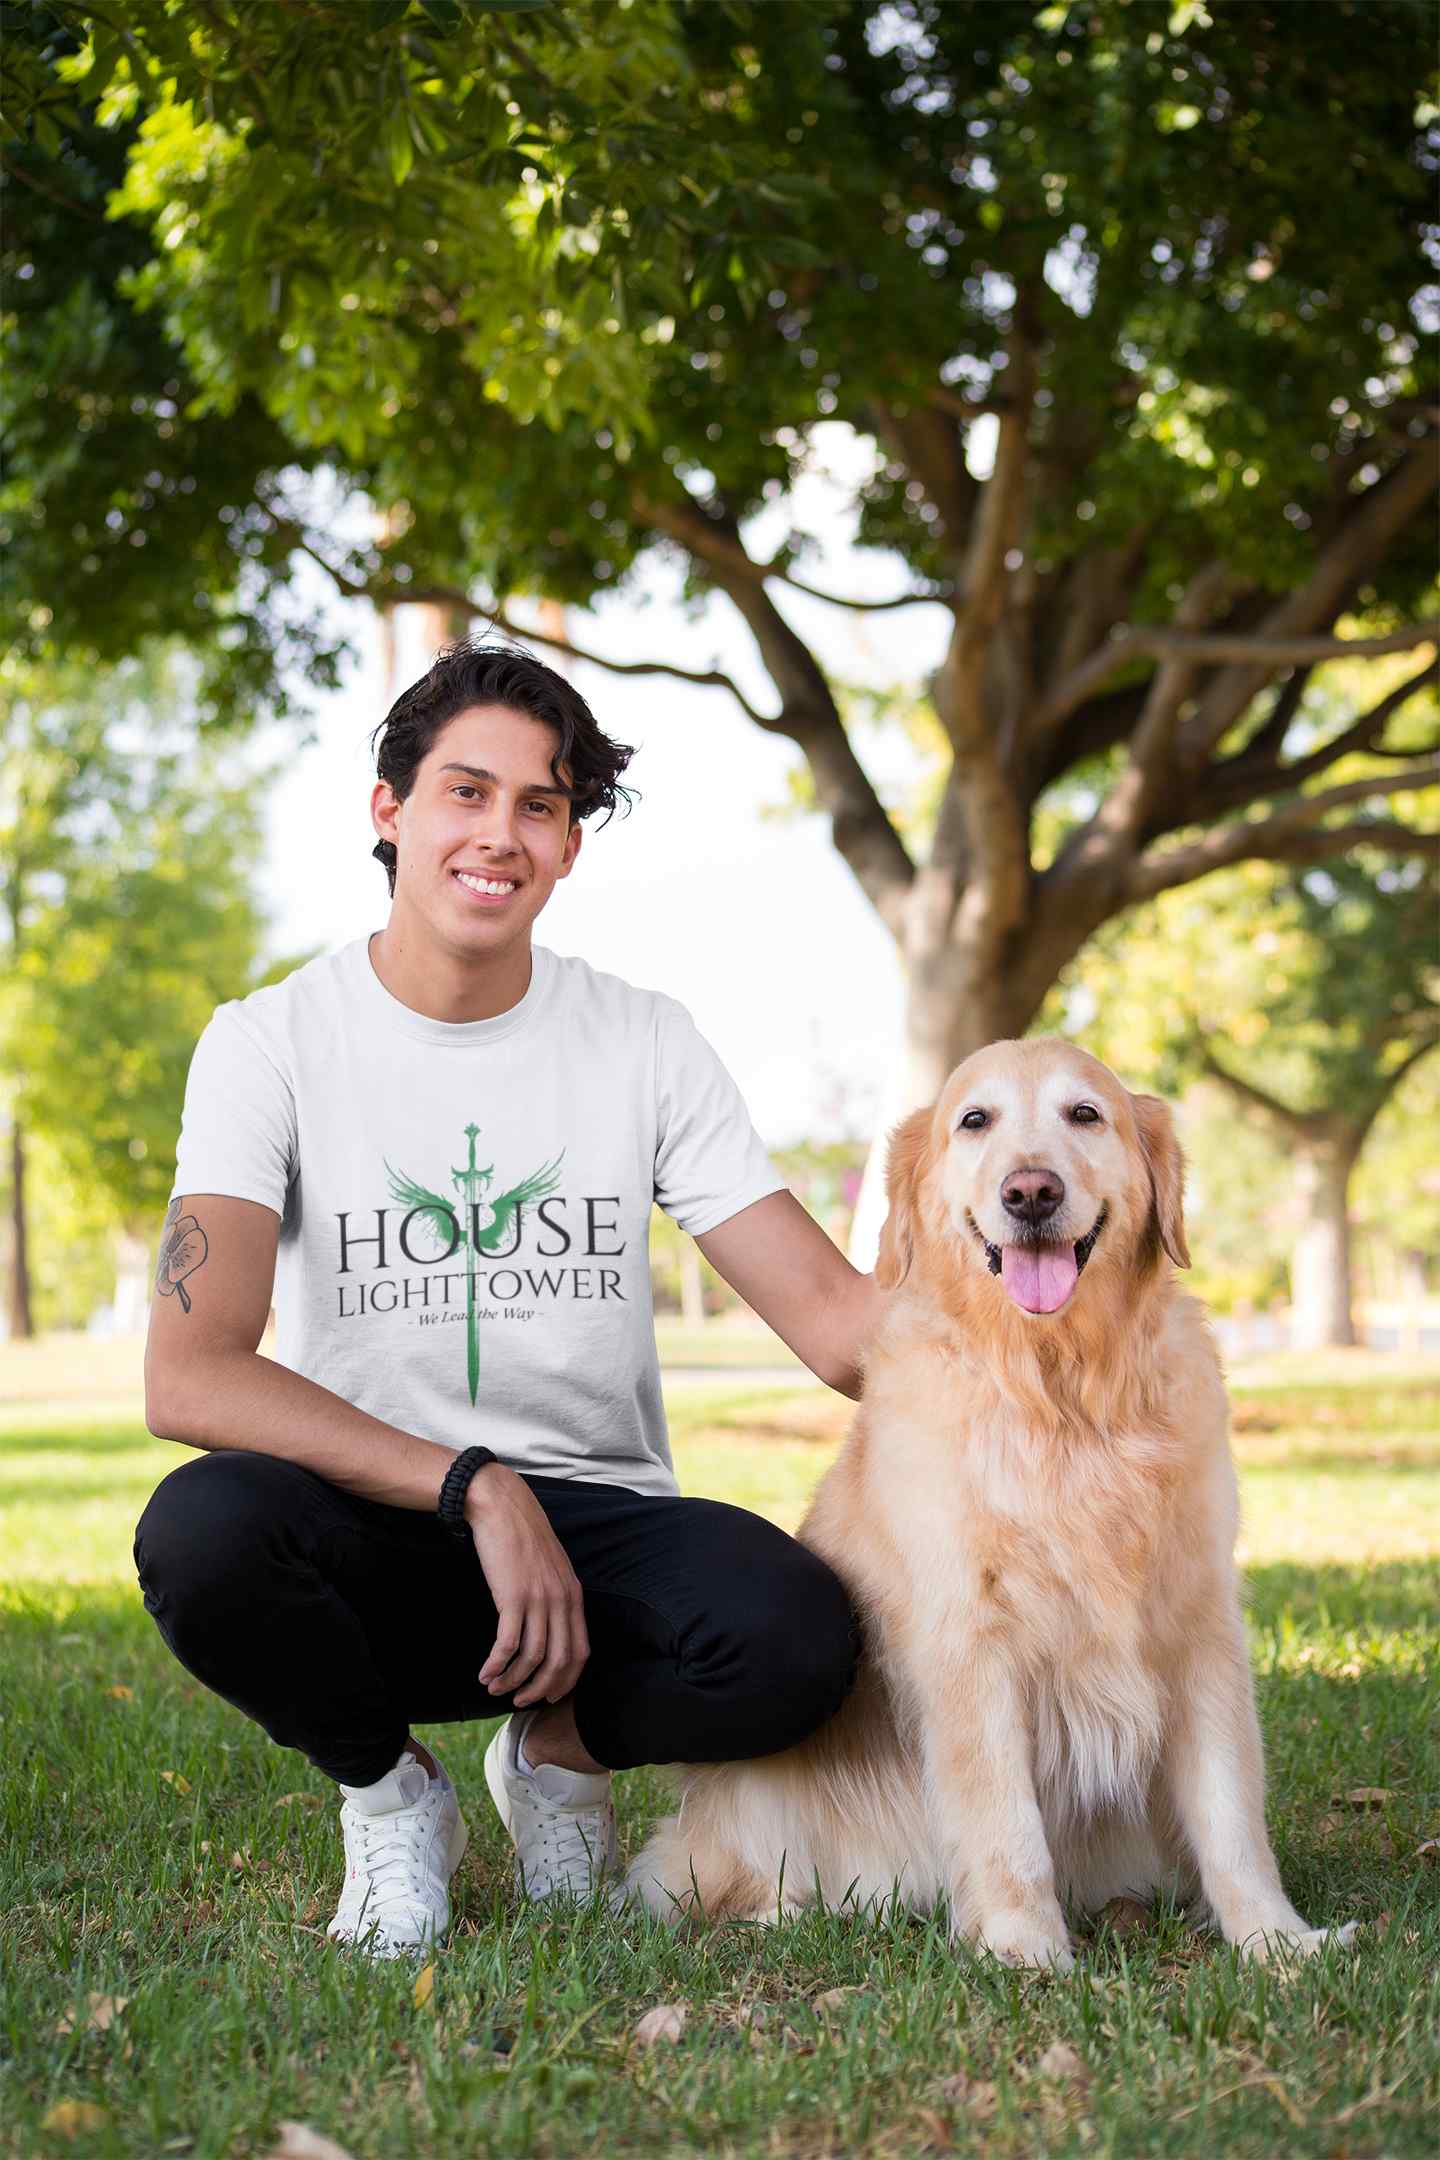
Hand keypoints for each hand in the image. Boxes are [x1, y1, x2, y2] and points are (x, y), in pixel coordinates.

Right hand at [465, 1464, 589, 1708]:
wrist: (502, 1506)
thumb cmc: (522, 1536)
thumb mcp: (550, 1567)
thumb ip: (556, 1596)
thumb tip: (549, 1628)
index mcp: (574, 1595)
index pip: (580, 1652)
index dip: (566, 1681)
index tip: (548, 1695)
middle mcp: (561, 1601)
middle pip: (559, 1662)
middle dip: (540, 1689)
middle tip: (520, 1700)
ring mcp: (539, 1599)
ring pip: (532, 1658)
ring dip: (513, 1681)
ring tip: (495, 1688)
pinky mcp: (512, 1597)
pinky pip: (507, 1645)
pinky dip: (496, 1666)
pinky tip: (485, 1673)